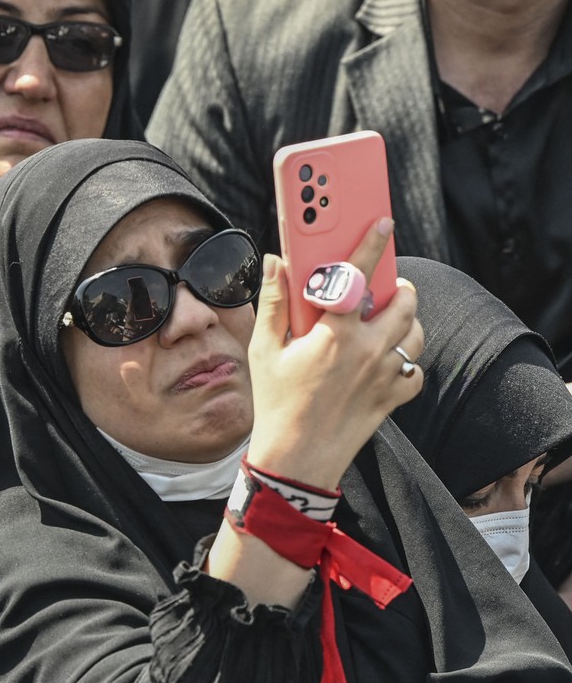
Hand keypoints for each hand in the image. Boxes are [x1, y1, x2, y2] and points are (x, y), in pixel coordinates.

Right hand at [247, 220, 423, 489]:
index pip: (359, 276)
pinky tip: (386, 361)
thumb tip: (276, 263)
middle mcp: (369, 350)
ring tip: (385, 320)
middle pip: (403, 302)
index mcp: (336, 333)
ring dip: (406, 321)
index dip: (372, 245)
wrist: (296, 459)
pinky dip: (406, 362)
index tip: (382, 223)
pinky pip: (414, 371)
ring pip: (416, 333)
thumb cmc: (275, 403)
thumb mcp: (265, 350)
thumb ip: (274, 302)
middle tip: (382, 286)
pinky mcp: (393, 397)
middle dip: (397, 287)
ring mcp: (385, 375)